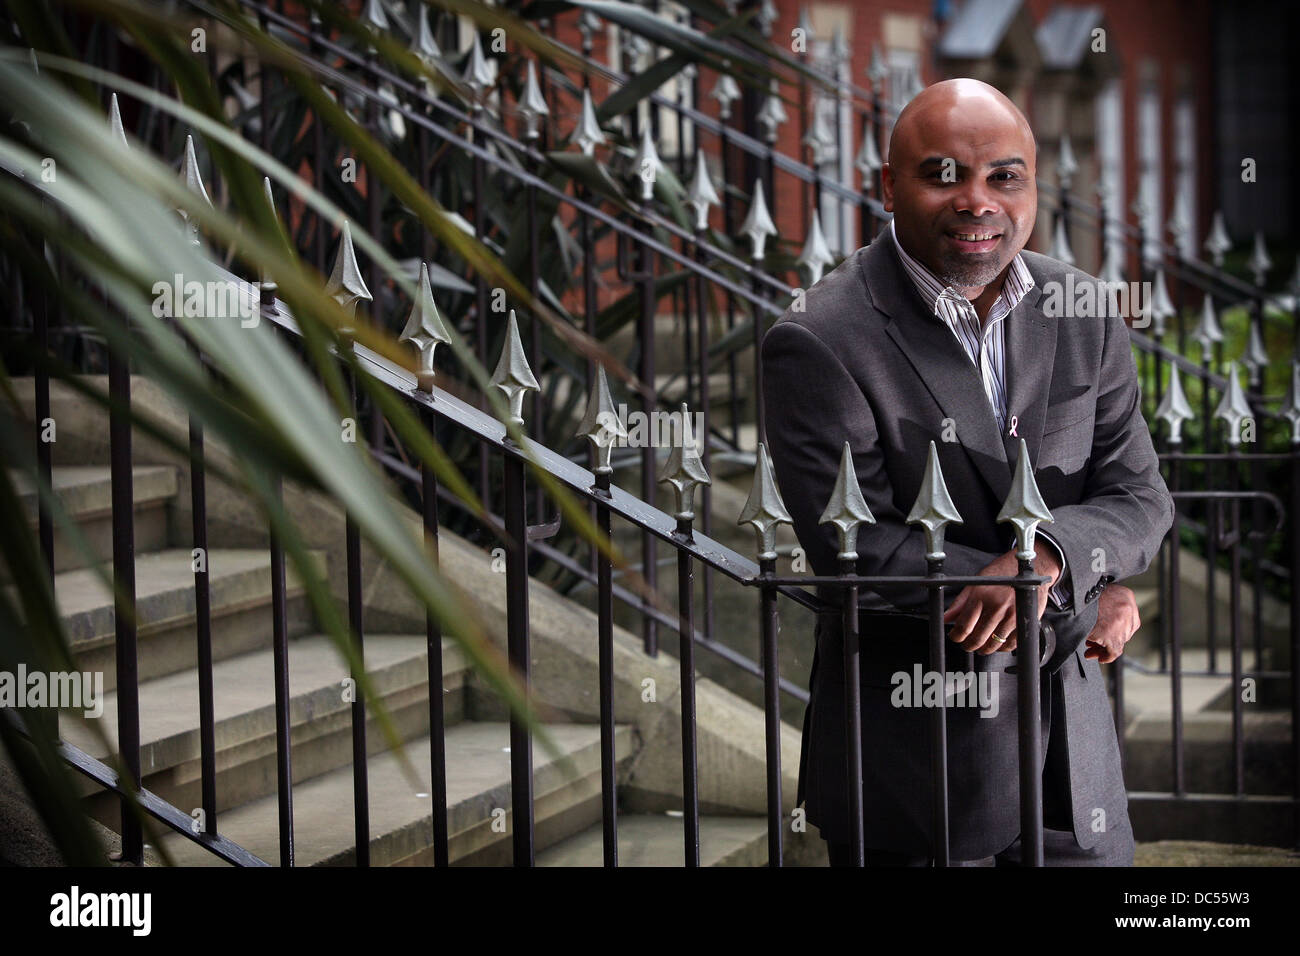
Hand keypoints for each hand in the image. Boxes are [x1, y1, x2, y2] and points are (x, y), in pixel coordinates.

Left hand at [941, 543, 1061, 654]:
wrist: (1028, 570)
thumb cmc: (1000, 575)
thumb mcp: (976, 584)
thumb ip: (960, 603)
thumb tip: (945, 618)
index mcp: (981, 596)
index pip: (964, 626)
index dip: (956, 636)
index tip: (955, 637)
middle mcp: (997, 606)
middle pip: (977, 639)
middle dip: (969, 645)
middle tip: (966, 644)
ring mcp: (1013, 615)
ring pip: (993, 644)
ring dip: (984, 649)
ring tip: (980, 645)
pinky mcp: (1025, 621)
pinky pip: (1010, 645)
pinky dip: (1001, 648)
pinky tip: (996, 642)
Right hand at [1084, 584, 1139, 662]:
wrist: (1070, 596)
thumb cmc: (1080, 593)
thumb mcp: (1100, 592)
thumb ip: (1108, 603)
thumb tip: (1105, 619)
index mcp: (1126, 594)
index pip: (1129, 617)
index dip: (1117, 629)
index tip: (1107, 634)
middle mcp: (1127, 609)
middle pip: (1124, 631)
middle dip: (1109, 640)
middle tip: (1095, 645)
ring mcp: (1122, 623)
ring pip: (1119, 642)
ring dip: (1105, 649)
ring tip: (1091, 652)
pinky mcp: (1113, 636)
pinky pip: (1114, 651)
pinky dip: (1108, 657)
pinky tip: (1101, 658)